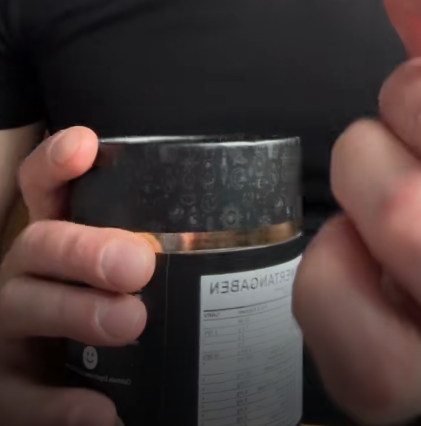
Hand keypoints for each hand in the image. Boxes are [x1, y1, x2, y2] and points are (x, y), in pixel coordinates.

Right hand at [0, 128, 155, 425]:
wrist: (58, 390)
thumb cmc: (106, 311)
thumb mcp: (124, 271)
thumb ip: (165, 248)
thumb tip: (269, 236)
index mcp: (55, 236)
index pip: (44, 185)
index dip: (57, 161)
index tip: (85, 145)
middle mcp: (25, 272)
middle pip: (41, 243)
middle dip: (86, 249)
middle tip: (139, 263)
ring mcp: (9, 326)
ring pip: (28, 308)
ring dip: (78, 314)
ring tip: (130, 323)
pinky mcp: (5, 387)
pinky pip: (22, 398)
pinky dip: (60, 406)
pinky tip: (100, 413)